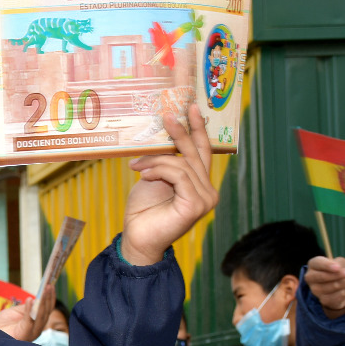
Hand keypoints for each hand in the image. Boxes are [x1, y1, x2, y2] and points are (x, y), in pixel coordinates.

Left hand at [0, 284, 54, 341]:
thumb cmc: (3, 324)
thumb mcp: (16, 312)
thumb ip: (27, 307)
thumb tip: (37, 298)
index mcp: (36, 324)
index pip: (47, 310)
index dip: (50, 298)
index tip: (51, 285)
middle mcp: (37, 329)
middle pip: (46, 312)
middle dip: (48, 298)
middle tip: (49, 285)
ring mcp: (32, 333)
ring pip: (41, 316)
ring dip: (43, 302)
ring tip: (44, 290)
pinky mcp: (24, 335)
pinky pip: (29, 320)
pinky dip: (30, 309)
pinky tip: (30, 299)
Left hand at [121, 104, 218, 265]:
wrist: (137, 237)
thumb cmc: (143, 210)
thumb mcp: (154, 177)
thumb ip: (164, 162)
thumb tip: (163, 140)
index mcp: (199, 183)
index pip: (203, 151)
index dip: (198, 129)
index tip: (190, 108)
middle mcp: (208, 191)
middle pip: (195, 154)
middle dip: (180, 133)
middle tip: (167, 116)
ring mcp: (205, 199)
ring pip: (182, 165)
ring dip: (156, 161)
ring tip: (136, 166)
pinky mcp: (196, 205)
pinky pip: (179, 176)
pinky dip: (159, 171)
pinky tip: (143, 175)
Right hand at [303, 256, 344, 318]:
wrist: (341, 287)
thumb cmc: (339, 271)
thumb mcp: (341, 262)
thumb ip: (341, 265)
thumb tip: (342, 274)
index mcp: (314, 265)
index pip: (317, 263)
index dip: (327, 265)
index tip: (338, 267)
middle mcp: (311, 277)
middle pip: (323, 276)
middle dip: (339, 275)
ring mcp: (315, 290)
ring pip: (333, 286)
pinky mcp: (323, 300)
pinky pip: (338, 296)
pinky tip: (344, 290)